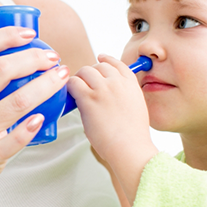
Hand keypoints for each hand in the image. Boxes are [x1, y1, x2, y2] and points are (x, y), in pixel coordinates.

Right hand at [0, 26, 68, 206]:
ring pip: (15, 101)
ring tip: (60, 76)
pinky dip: (29, 128)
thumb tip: (5, 53)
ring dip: (45, 85)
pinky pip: (12, 140)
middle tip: (51, 57)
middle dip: (32, 58)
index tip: (29, 34)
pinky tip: (43, 118)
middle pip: (0, 70)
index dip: (5, 36)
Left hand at [68, 54, 157, 202]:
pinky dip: (70, 87)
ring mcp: (103, 89)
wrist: (130, 148)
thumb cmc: (132, 135)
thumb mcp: (136, 106)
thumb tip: (105, 90)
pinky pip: (73, 83)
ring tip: (76, 90)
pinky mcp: (89, 98)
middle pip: (98, 66)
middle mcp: (117, 82)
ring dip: (79, 79)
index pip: (117, 63)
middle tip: (84, 83)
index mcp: (131, 84)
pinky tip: (70, 95)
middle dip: (90, 73)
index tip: (100, 59)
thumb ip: (123, 93)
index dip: (106, 60)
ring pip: (85, 71)